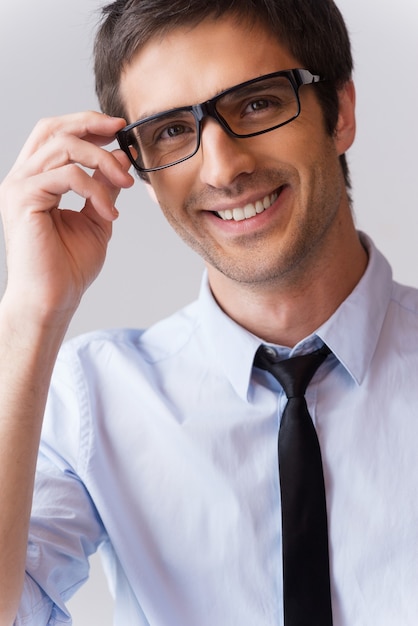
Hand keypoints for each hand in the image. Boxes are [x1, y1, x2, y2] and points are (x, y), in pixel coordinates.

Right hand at [0, 111, 133, 327]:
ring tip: (124, 184)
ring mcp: (19, 186)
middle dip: (90, 124)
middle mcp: (22, 178)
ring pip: (64, 147)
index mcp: (35, 180)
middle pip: (53, 128)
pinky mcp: (23, 199)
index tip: (118, 129)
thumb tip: (118, 158)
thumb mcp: (95, 219)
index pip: (55, 135)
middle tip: (121, 134)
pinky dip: (95, 189)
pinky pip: (66, 175)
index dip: (85, 124)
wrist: (53, 299)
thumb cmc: (68, 267)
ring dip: (102, 161)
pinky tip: (109, 211)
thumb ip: (103, 187)